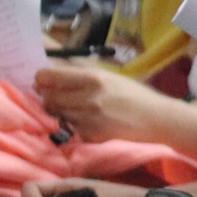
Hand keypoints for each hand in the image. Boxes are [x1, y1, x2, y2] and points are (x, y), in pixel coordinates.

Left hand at [33, 62, 183, 143]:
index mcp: (93, 78)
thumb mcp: (108, 75)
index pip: (49, 76)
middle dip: (47, 95)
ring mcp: (88, 119)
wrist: (155, 119)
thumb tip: (51, 60)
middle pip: (48, 96)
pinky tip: (88, 120)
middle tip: (53, 93)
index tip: (43, 78)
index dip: (42, 77)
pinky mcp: (91, 136)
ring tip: (74, 105)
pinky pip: (71, 128)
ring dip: (59, 109)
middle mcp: (88, 98)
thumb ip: (80, 72)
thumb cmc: (132, 93)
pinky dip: (74, 124)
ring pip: (57, 113)